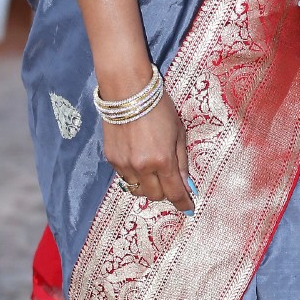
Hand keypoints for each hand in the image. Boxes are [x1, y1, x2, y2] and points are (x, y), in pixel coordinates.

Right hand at [103, 92, 194, 212]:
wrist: (128, 91)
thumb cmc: (158, 107)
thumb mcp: (178, 132)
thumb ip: (181, 161)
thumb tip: (186, 185)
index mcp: (162, 160)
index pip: (174, 193)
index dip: (183, 203)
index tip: (188, 207)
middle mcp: (142, 167)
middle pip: (155, 196)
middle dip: (166, 192)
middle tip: (170, 181)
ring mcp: (124, 165)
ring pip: (138, 190)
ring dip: (148, 186)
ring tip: (153, 171)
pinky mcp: (111, 159)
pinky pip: (125, 178)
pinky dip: (135, 175)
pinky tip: (139, 160)